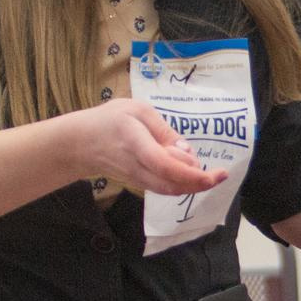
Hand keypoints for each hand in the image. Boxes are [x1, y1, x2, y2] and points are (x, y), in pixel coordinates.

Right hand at [59, 98, 226, 199]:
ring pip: (170, 190)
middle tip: (220, 174)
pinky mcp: (139, 184)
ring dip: (194, 185)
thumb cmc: (110, 121)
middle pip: (172, 184)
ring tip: (210, 174)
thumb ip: (164, 130)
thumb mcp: (137, 110)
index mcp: (136, 143)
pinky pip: (164, 188)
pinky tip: (193, 174)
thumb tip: (187, 152)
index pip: (166, 166)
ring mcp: (137, 179)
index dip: (192, 174)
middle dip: (200, 184)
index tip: (215, 174)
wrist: (80, 144)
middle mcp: (137, 167)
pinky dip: (182, 184)